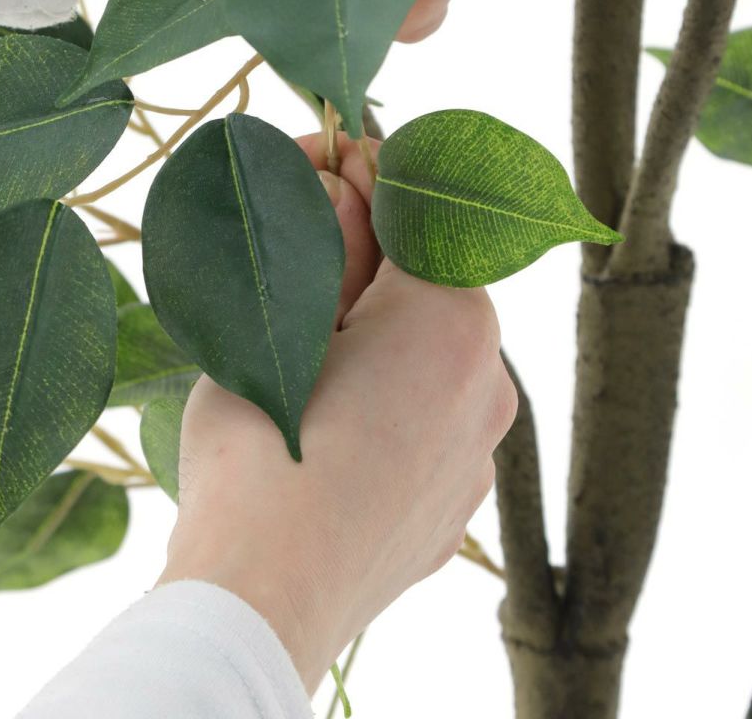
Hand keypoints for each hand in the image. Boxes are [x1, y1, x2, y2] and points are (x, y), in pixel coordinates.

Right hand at [157, 135, 517, 692]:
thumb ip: (325, 242)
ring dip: (381, 336)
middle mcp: (489, 385)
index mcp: (453, 321)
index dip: (367, 176)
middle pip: (429, 289)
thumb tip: (344, 180)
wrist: (262, 599)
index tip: (330, 153)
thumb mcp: (276, 321)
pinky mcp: (454, 510)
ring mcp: (478, 456)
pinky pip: (428, 426)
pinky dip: (391, 403)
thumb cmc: (262, 447)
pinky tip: (334, 418)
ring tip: (311, 345)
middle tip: (306, 248)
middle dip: (371, 262)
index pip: (416, 214)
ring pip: (431, 362)